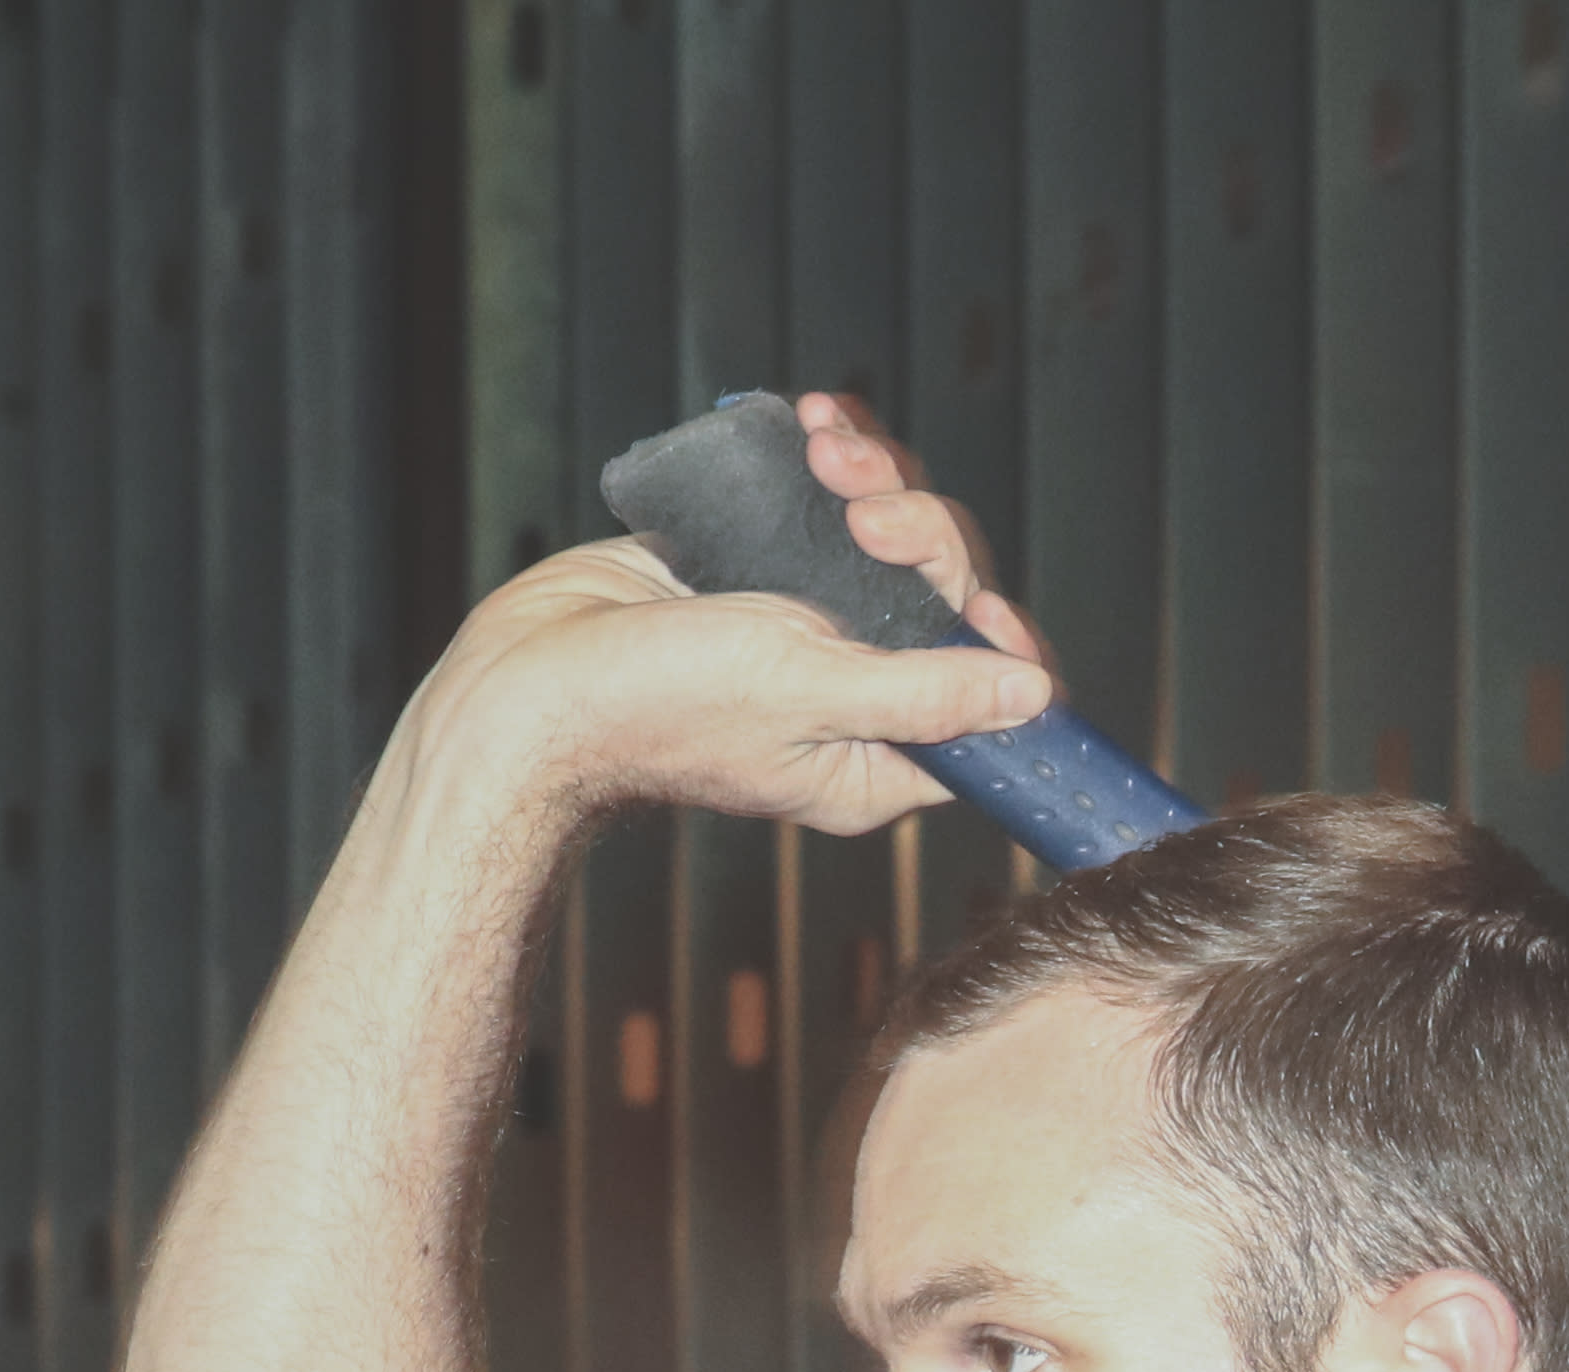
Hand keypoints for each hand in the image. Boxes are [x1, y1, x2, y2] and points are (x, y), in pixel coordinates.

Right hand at [404, 388, 1051, 844]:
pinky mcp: (765, 564)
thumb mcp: (808, 693)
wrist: (536, 673)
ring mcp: (810, 621)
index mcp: (878, 754)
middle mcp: (854, 689)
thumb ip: (924, 693)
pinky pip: (831, 498)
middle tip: (862, 512)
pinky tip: (809, 419)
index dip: (997, 635)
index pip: (986, 697)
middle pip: (945, 593)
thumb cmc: (658, 707)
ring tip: (824, 446)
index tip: (968, 599)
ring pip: (894, 532)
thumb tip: (1033, 695)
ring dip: (874, 471)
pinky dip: (831, 451)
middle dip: (920, 528)